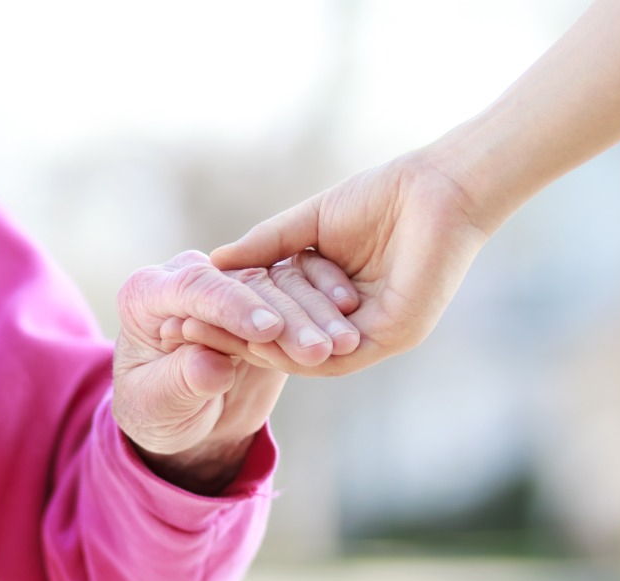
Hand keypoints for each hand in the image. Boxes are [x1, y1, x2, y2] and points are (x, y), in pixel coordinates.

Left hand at [112, 250, 357, 493]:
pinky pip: (301, 297)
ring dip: (315, 315)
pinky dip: (326, 313)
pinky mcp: (266, 301)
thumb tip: (210, 367)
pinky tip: (351, 333)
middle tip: (318, 348)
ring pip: (281, 286)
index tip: (267, 330)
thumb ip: (180, 381)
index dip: (234, 308)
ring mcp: (234, 286)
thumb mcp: (157, 405)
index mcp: (150, 292)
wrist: (177, 418)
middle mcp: (193, 278)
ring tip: (344, 346)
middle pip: (246, 284)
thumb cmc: (155, 411)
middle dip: (286, 315)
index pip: (196, 287)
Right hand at [209, 150, 494, 375]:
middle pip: (285, 341)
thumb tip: (214, 264)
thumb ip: (266, 246)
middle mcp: (350, 325)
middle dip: (234, 338)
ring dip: (260, 346)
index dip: (230, 318)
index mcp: (333, 301)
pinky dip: (296, 348)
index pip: (274, 320)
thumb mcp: (308, 223)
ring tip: (213, 336)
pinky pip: (337, 354)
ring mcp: (372, 335)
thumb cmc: (381, 197)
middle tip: (184, 335)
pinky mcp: (392, 336)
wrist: (436, 188)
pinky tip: (260, 337)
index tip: (183, 314)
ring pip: (307, 352)